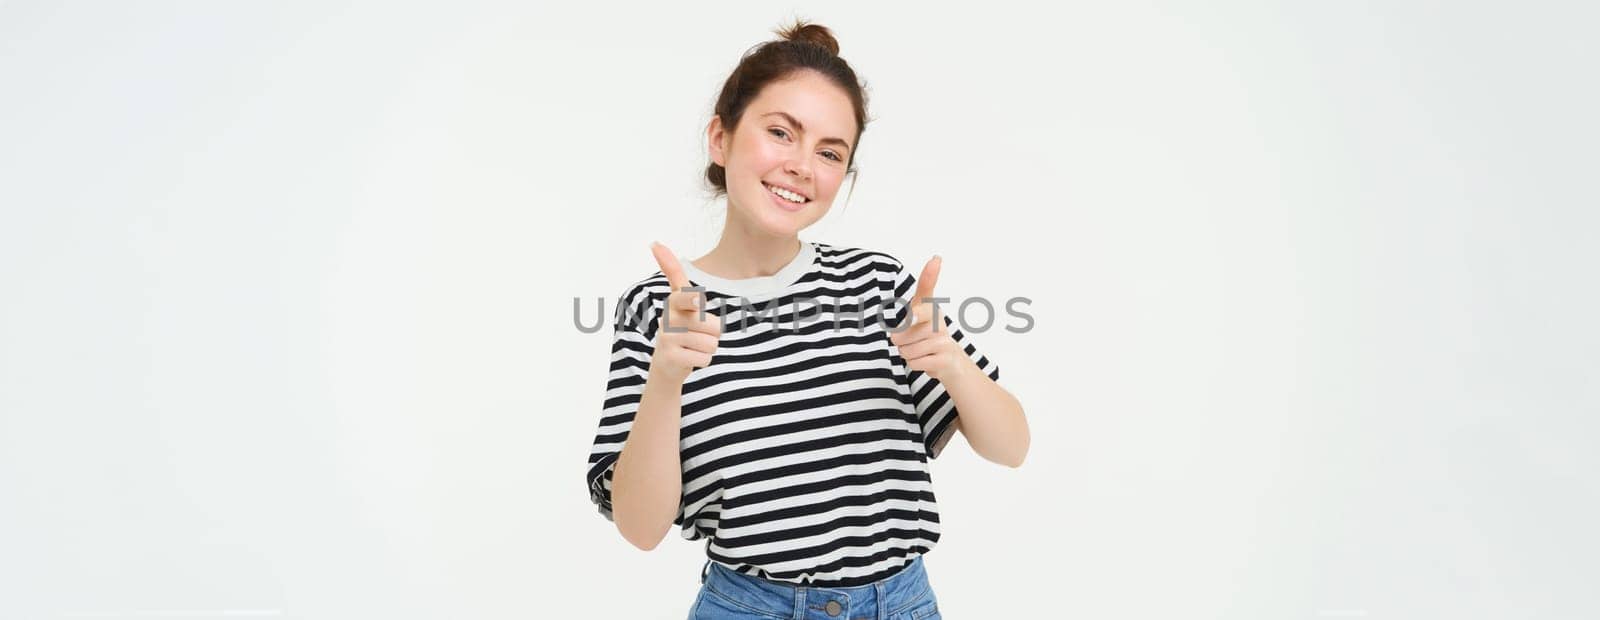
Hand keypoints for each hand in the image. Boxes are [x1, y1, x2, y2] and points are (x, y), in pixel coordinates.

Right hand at [647, 242, 721, 383]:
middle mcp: (669, 318)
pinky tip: (688, 358)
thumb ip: (673, 272)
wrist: (667, 364)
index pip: (686, 296)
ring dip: (707, 348)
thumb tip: (655, 242)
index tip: (697, 302)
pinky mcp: (671, 357)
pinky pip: (704, 358)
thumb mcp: (681, 299)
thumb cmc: (681, 327)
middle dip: (713, 333)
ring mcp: (667, 338)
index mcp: (675, 301)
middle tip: (697, 334)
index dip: (693, 300)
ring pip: (711, 343)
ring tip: (692, 346)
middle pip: (714, 326)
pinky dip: (702, 360)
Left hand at [889, 256, 973, 381]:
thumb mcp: (917, 319)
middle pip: (900, 334)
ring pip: (905, 350)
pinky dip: (916, 365)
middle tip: (914, 342)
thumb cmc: (927, 338)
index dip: (930, 274)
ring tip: (922, 351)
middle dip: (901, 343)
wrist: (951, 362)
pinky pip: (914, 362)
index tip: (936, 259)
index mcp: (929, 308)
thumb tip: (922, 295)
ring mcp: (943, 338)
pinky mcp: (945, 357)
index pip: (927, 288)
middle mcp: (938, 320)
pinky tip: (928, 360)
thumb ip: (911, 310)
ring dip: (908, 354)